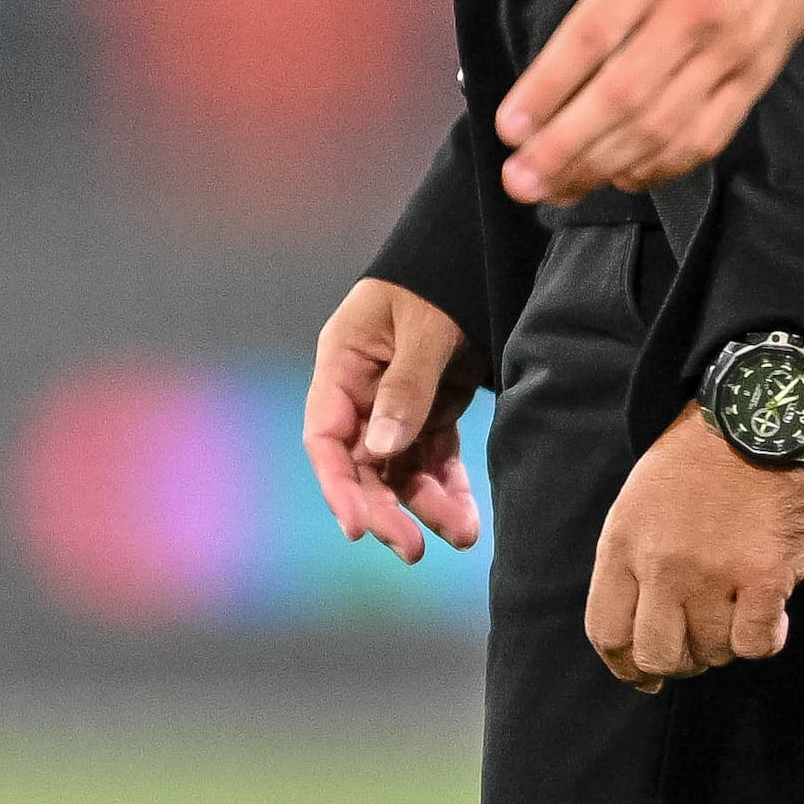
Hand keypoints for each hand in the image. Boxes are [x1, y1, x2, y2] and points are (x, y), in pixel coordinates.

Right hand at [301, 279, 481, 564]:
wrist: (478, 253)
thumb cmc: (439, 280)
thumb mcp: (425, 327)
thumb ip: (405, 386)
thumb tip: (381, 450)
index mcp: (342, 364)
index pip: (326, 437)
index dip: (336, 485)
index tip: (355, 527)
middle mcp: (362, 393)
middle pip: (362, 465)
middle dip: (385, 509)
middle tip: (414, 550)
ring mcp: (396, 406)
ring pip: (400, 470)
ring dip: (425, 506)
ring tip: (461, 537)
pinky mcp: (431, 411)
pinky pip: (433, 459)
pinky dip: (447, 489)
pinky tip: (466, 521)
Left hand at [492, 0, 803, 204]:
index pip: (590, 40)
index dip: (547, 89)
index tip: (509, 125)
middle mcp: (693, 15)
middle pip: (622, 97)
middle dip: (565, 147)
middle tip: (519, 178)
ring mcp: (729, 51)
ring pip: (663, 126)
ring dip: (606, 166)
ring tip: (558, 189)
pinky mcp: (756, 72)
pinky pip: (709, 133)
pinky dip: (665, 165)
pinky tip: (626, 177)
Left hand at [587, 401, 803, 689]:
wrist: (762, 413)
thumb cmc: (700, 455)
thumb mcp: (640, 499)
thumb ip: (633, 561)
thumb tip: (641, 631)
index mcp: (623, 543)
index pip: (607, 632)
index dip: (626, 666)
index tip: (644, 675)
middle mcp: (661, 565)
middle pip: (658, 654)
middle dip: (681, 661)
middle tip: (700, 645)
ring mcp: (713, 573)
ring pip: (712, 652)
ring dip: (726, 643)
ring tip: (739, 610)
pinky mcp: (764, 577)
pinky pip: (756, 644)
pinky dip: (766, 638)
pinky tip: (772, 616)